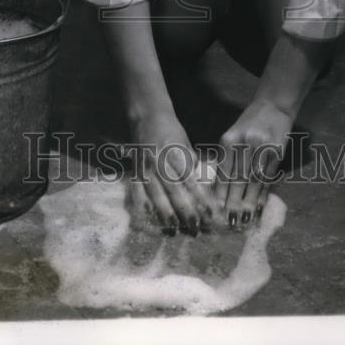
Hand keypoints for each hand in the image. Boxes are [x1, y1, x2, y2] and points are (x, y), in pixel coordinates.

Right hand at [128, 110, 216, 235]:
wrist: (146, 115)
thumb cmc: (171, 129)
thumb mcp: (186, 142)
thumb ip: (191, 163)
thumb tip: (201, 186)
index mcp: (175, 152)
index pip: (190, 180)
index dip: (200, 198)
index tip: (210, 214)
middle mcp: (159, 161)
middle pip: (173, 191)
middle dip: (184, 212)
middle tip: (195, 229)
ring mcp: (145, 166)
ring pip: (155, 194)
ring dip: (165, 214)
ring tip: (173, 230)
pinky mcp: (135, 169)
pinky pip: (137, 190)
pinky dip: (142, 205)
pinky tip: (149, 218)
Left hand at [213, 99, 292, 228]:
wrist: (273, 106)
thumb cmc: (248, 124)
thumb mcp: (232, 135)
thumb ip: (227, 158)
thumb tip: (219, 188)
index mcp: (229, 139)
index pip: (224, 170)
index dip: (221, 192)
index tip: (216, 210)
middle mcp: (245, 143)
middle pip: (239, 178)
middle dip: (234, 201)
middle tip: (230, 221)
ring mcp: (263, 147)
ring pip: (254, 180)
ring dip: (250, 202)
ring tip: (245, 219)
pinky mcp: (278, 152)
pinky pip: (269, 177)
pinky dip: (264, 193)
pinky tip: (260, 206)